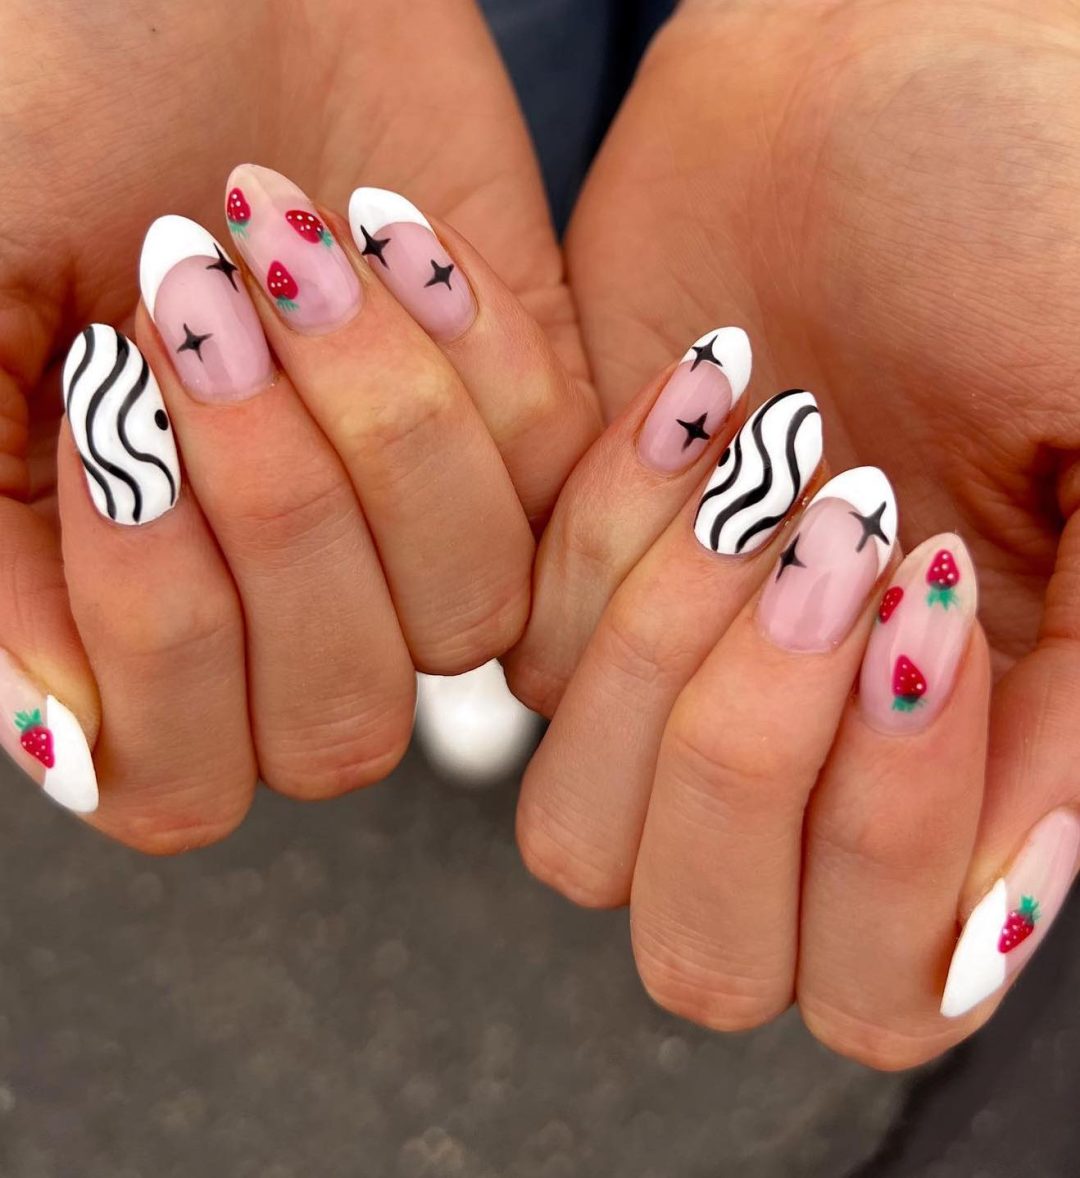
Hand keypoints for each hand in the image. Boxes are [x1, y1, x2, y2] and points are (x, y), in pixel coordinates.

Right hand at [0, 0, 596, 848]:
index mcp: (138, 613)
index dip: (160, 630)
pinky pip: (556, 484)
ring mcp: (418, 531)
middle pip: (342, 722)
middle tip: (194, 304)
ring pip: (464, 618)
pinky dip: (476, 352)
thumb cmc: (40, 111)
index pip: (182, 779)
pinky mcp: (532, 433)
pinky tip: (392, 225)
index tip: (110, 412)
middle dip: (279, 512)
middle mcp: (286, 604)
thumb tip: (71, 744)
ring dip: (383, 429)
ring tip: (296, 244)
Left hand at [560, 0, 1079, 1065]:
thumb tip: (1009, 906)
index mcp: (956, 765)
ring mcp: (672, 681)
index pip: (875, 985)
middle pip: (703, 948)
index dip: (882, 848)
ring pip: (576, 837)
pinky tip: (685, 394)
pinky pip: (513, 661)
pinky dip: (594, 536)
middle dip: (747, 759)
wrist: (873, 75)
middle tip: (838, 534)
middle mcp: (806, 757)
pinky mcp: (563, 584)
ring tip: (760, 458)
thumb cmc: (1035, 219)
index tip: (932, 612)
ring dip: (657, 653)